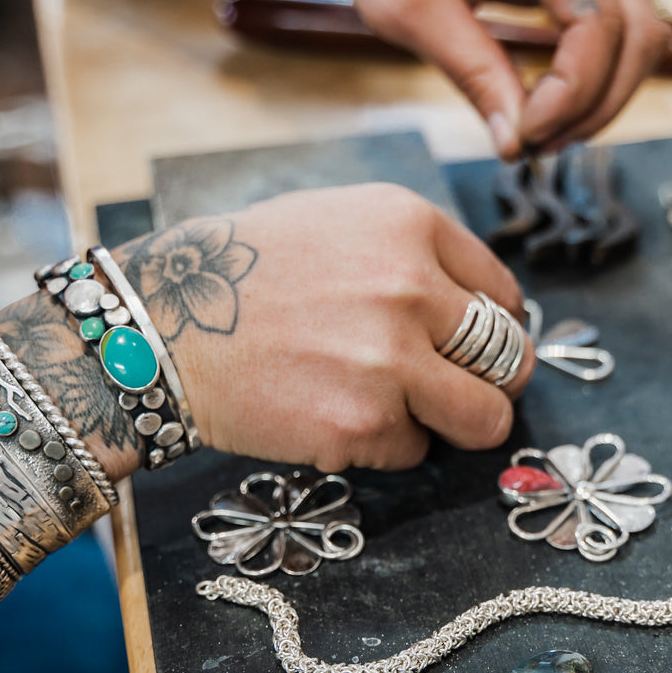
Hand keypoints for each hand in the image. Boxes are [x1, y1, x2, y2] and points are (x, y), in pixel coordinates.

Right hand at [115, 185, 531, 472]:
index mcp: (409, 224)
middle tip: (459, 390)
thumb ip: (416, 255)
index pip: (504, 294)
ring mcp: (390, 360)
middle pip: (510, 358)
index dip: (495, 328)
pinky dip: (388, 445)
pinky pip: (416, 450)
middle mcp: (410, 286)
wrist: (161, 326)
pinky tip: (339, 418)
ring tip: (415, 414)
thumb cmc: (245, 274)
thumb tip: (488, 308)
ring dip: (459, 424)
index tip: (475, 347)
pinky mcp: (363, 424)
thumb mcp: (338, 222)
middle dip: (490, 382)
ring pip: (486, 418)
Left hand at [296, 0, 671, 157]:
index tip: (525, 136)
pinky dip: (593, 78)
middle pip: (639, 33)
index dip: (573, 93)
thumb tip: (517, 144)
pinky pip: (615, 31)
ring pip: (640, 36)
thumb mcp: (406, 5)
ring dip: (601, 97)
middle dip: (596, 105)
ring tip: (539, 133)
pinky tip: (546, 107)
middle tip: (534, 146)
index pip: (599, 22)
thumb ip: (469, 72)